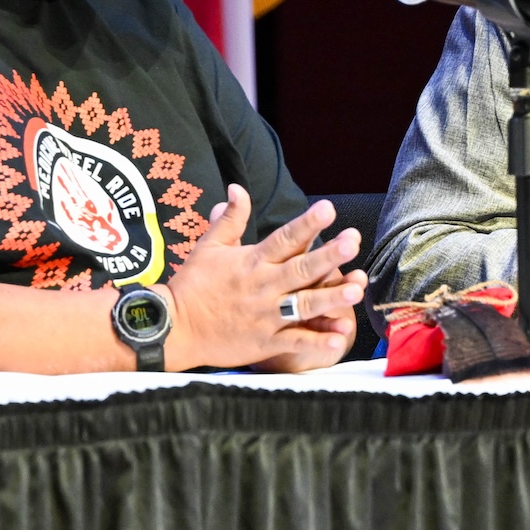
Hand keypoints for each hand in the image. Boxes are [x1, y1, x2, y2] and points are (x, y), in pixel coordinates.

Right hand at [162, 186, 363, 370]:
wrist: (172, 328)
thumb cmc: (192, 285)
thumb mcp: (209, 247)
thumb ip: (230, 218)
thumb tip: (236, 188)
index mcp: (252, 261)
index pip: (284, 238)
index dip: (306, 224)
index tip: (328, 209)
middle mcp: (263, 287)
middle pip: (300, 269)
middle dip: (327, 256)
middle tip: (352, 242)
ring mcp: (265, 316)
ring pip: (303, 305)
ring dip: (330, 298)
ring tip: (356, 289)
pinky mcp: (264, 342)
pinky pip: (294, 342)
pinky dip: (316, 342)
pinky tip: (338, 339)